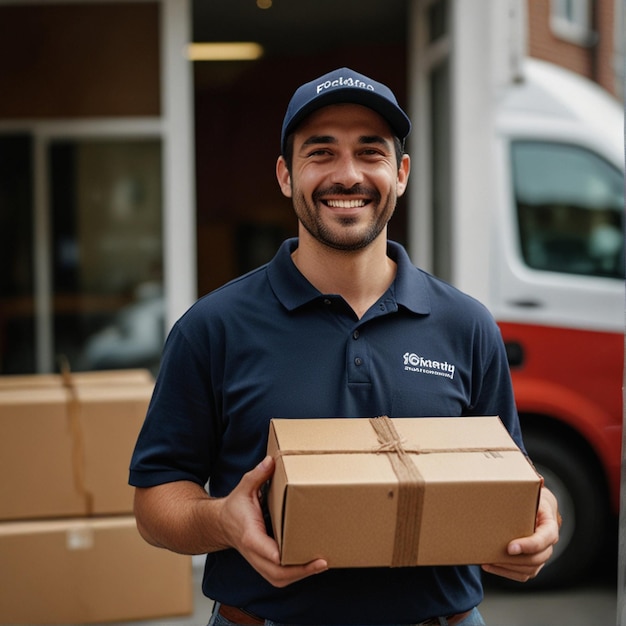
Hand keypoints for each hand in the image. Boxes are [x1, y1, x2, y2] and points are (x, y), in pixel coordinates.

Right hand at [218, 455, 327, 586]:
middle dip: (299, 571)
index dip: (275, 553)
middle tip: (321, 561)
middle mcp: (254, 552)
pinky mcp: (264, 565)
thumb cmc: (234, 507)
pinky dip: (295, 575)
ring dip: (300, 575)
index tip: (288, 555)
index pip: (262, 548)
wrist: (221, 524)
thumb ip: (257, 475)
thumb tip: (270, 461)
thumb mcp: (244, 487)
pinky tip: (311, 566)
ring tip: (321, 564)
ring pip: (279, 579)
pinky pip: (280, 577)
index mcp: (249, 534)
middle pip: (276, 572)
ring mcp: (258, 562)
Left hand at [481, 487, 559, 581]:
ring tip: (488, 561)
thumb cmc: (532, 500)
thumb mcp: (533, 492)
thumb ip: (534, 486)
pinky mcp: (532, 563)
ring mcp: (542, 556)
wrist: (537, 511)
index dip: (529, 545)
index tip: (510, 547)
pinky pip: (523, 574)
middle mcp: (549, 544)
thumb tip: (537, 478)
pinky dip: (506, 573)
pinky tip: (489, 565)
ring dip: (509, 568)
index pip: (545, 539)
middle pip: (538, 558)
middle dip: (516, 560)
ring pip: (530, 569)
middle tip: (494, 556)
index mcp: (550, 526)